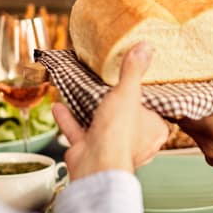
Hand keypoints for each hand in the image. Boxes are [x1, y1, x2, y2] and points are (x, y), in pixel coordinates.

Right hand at [53, 42, 168, 179]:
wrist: (94, 164)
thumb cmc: (119, 134)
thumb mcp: (128, 93)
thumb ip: (134, 71)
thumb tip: (145, 48)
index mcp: (154, 130)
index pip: (154, 109)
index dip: (145, 97)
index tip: (135, 82)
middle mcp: (135, 141)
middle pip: (125, 116)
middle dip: (115, 105)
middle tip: (107, 85)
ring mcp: (111, 147)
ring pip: (101, 125)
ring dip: (89, 110)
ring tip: (81, 92)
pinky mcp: (90, 150)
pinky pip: (79, 132)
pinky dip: (68, 120)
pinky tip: (58, 106)